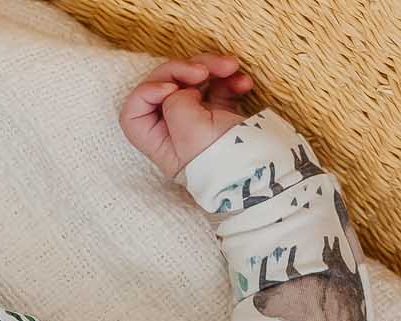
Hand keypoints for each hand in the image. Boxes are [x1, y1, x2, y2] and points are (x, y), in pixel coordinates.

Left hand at [120, 52, 254, 180]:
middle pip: (164, 88)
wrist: (267, 174)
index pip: (133, 113)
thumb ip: (175, 103)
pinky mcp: (221, 116)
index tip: (172, 90)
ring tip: (232, 67)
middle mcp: (176, 134)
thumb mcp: (190, 131)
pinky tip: (244, 83)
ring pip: (193, 81)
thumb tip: (181, 90)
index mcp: (161, 145)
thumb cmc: (226, 160)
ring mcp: (200, 123)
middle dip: (183, 70)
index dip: (147, 92)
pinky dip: (230, 80)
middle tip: (202, 71)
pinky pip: (218, 87)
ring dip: (212, 67)